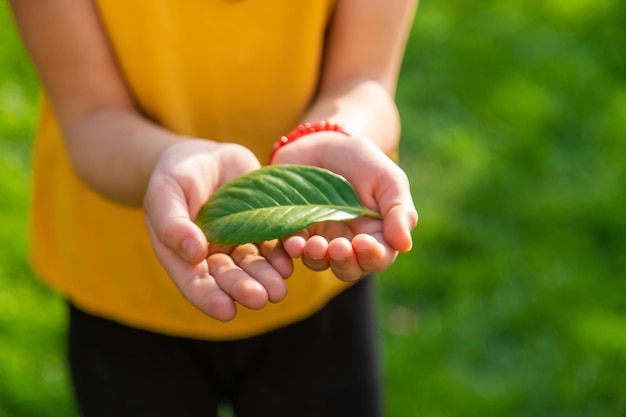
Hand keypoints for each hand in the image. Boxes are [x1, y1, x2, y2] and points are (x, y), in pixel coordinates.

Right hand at [143, 140, 292, 320]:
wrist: (203, 155)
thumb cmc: (175, 175)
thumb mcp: (165, 193)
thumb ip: (173, 223)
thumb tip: (193, 253)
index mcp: (184, 255)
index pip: (196, 283)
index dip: (210, 299)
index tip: (227, 311)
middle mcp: (215, 255)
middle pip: (230, 277)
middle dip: (244, 289)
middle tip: (260, 299)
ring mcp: (240, 242)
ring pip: (256, 265)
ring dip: (267, 278)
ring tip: (279, 289)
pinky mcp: (263, 225)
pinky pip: (275, 242)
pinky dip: (283, 253)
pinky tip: (290, 261)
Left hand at [272, 132, 417, 280]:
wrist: (322, 141)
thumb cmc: (361, 161)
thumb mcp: (388, 180)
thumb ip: (399, 211)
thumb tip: (404, 244)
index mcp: (376, 235)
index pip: (378, 258)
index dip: (373, 257)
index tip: (364, 242)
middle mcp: (348, 243)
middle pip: (349, 269)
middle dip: (345, 262)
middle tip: (339, 247)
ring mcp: (320, 238)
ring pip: (319, 263)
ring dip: (317, 258)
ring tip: (315, 245)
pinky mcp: (293, 229)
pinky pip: (292, 248)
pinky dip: (293, 249)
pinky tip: (294, 242)